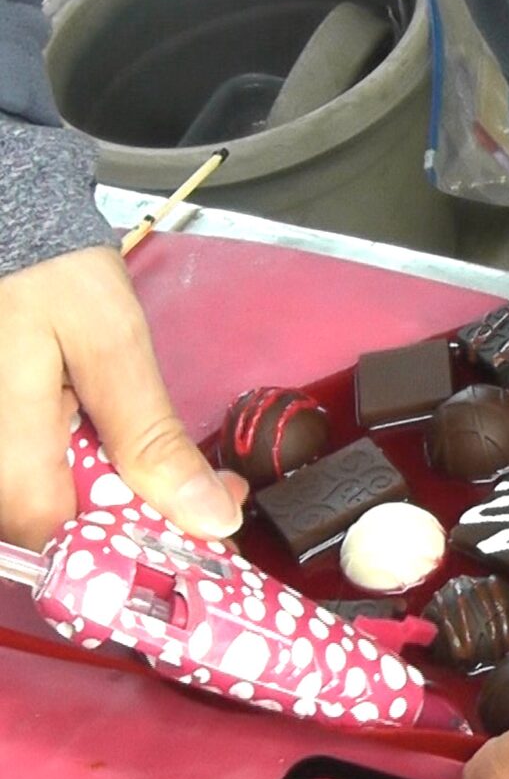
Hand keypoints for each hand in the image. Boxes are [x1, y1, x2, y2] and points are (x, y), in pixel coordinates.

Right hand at [0, 246, 245, 548]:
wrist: (11, 224)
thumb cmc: (48, 270)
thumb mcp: (110, 345)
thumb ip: (151, 437)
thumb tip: (208, 516)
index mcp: (7, 450)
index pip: (68, 547)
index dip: (141, 555)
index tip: (206, 538)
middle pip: (69, 532)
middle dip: (150, 522)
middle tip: (217, 496)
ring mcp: (2, 448)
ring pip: (66, 506)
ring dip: (133, 498)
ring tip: (195, 480)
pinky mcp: (9, 438)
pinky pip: (55, 476)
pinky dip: (107, 473)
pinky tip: (141, 456)